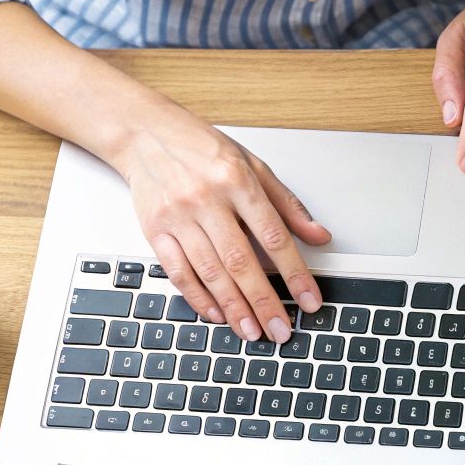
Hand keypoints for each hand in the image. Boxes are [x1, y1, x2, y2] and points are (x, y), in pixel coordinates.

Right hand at [113, 107, 330, 343]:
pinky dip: (198, 297)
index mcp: (238, 181)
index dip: (295, 274)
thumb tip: (319, 237)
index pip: (275, 237)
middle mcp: (207, 199)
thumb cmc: (202, 149)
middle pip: (241, 261)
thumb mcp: (254, 166)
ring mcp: (178, 216)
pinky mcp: (154, 229)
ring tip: (252, 331)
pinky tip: (216, 314)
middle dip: (264, 302)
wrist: (145, 133)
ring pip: (210, 271)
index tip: (308, 301)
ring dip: (234, 306)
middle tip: (280, 331)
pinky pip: (177, 271)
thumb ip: (288, 205)